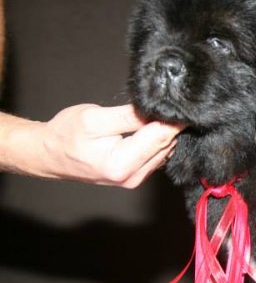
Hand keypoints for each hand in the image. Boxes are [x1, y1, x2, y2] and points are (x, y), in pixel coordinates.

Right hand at [1, 104, 183, 187]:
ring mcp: (136, 180)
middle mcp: (132, 177)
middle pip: (166, 144)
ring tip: (154, 115)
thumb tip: (159, 110)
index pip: (160, 137)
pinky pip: (157, 155)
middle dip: (168, 124)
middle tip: (167, 103)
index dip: (171, 118)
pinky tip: (149, 129)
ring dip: (164, 132)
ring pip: (165, 150)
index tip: (178, 103)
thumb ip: (129, 116)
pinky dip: (157, 141)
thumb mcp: (95, 119)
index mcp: (121, 164)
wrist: (50, 154)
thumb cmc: (66, 135)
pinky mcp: (137, 176)